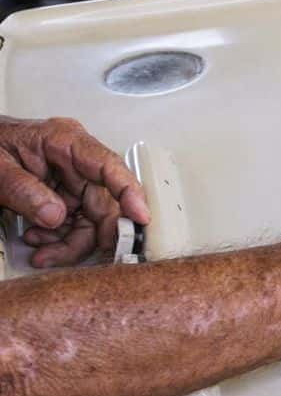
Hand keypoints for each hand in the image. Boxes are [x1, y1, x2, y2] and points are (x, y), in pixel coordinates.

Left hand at [0, 116, 149, 267]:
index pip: (109, 166)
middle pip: (104, 202)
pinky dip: (58, 239)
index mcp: (65, 141)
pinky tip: (37, 240)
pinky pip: (74, 224)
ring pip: (91, 219)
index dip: (129, 192)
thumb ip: (24, 190)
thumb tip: (55, 216)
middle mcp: (76, 161)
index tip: (140, 217)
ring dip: (70, 243)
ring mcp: (71, 180)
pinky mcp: (64, 196)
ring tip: (42, 252)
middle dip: (92, 234)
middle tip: (74, 254)